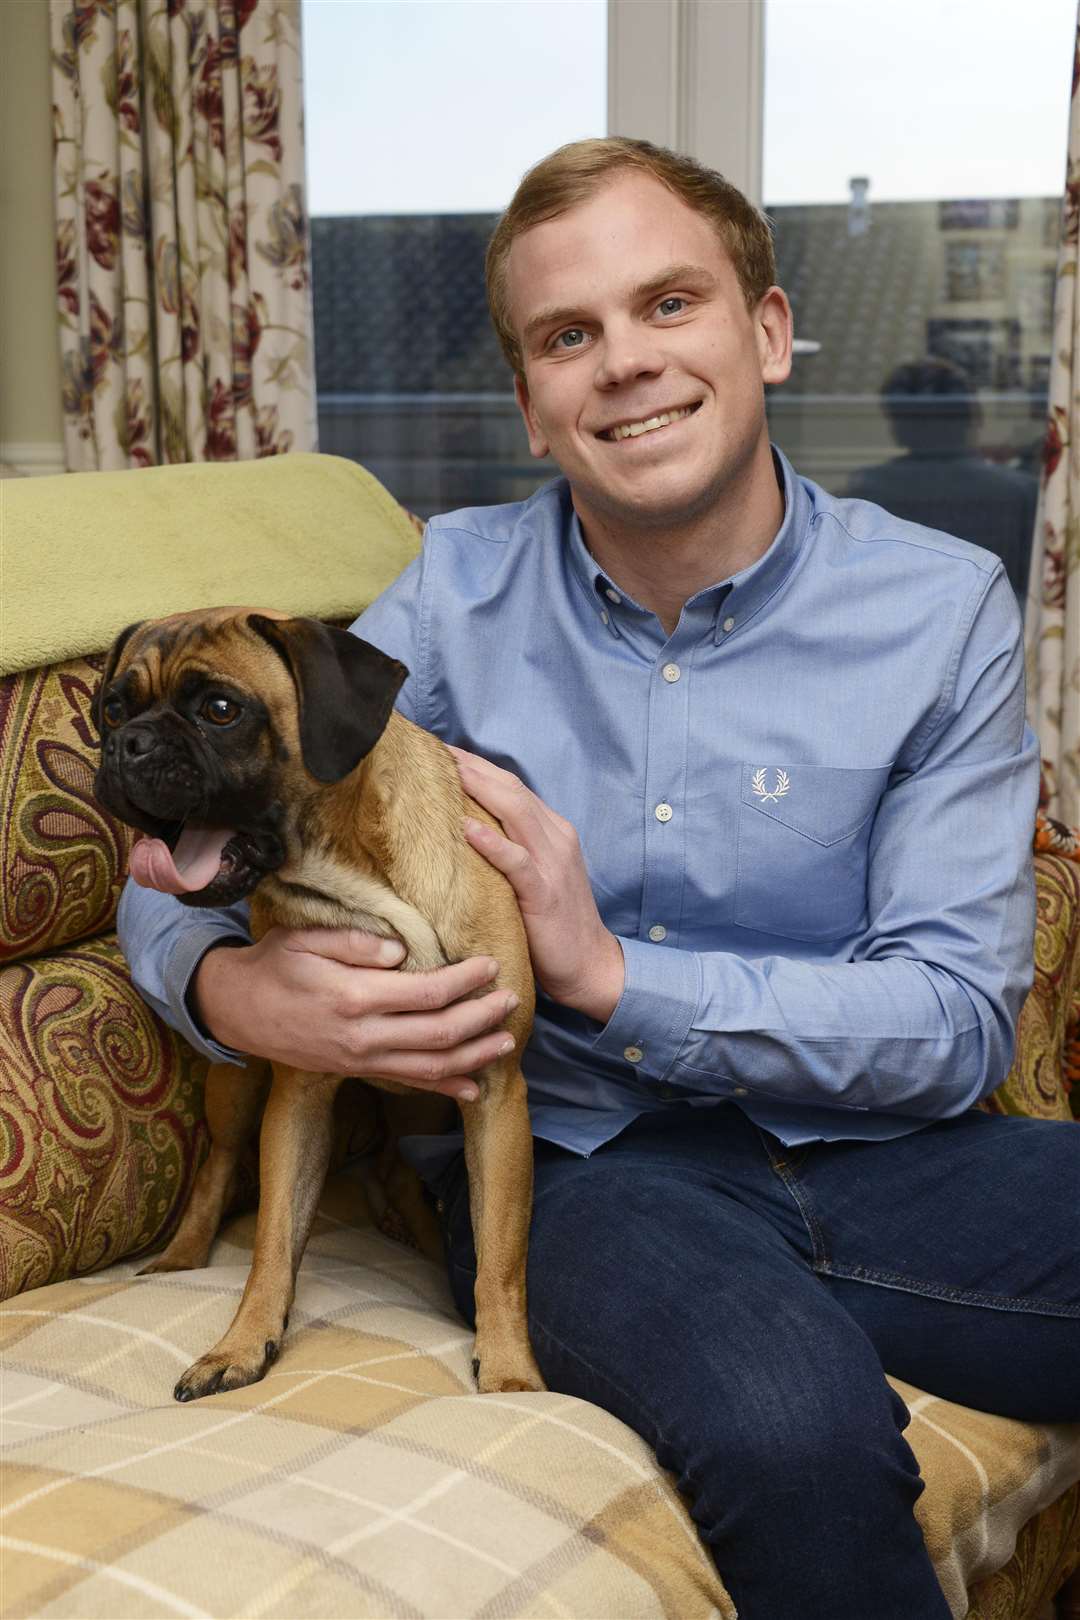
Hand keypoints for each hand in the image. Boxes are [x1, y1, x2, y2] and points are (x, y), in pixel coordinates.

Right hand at [192, 927, 517, 1101]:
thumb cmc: (275, 965)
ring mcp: (362, 1060)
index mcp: (354, 997)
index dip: (464, 982)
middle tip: (511, 1000)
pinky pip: (409, 1083)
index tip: (490, 965)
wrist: (238, 1009)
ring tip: (506, 1042)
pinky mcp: (359, 1071)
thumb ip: (355, 943)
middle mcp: (364, 1036)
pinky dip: (445, 1088)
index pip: (426, 994)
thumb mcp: (306, 939)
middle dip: (481, 1018)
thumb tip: (401, 952)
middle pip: (439, 1034)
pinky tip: (473, 1088)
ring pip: (431, 1066)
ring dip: (474, 1057)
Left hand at [448, 746, 624, 1022]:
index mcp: (553, 831)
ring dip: (480, 789)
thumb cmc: (553, 923)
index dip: (478, 766)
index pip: (511, 787)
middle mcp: (555, 839)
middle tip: (434, 749)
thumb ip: (510, 849)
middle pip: (511, 790)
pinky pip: (517, 861)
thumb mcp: (534, 876)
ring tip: (447, 771)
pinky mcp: (545, 893)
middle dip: (473, 767)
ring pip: (516, 814)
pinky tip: (467, 829)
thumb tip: (463, 829)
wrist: (589, 964)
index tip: (441, 751)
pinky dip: (493, 843)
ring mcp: (552, 864)